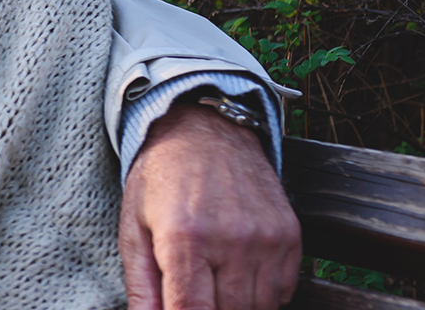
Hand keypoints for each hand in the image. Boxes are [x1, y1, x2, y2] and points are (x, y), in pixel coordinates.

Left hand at [120, 100, 300, 309]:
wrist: (206, 132)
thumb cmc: (161, 181)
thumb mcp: (134, 228)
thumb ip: (141, 285)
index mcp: (185, 238)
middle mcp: (231, 240)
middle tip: (192, 294)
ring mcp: (266, 240)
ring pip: (258, 309)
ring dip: (234, 307)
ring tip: (212, 284)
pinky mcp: (290, 237)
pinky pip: (282, 292)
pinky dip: (261, 296)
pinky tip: (236, 274)